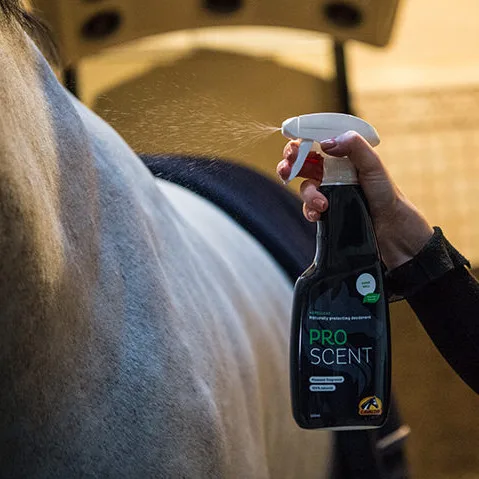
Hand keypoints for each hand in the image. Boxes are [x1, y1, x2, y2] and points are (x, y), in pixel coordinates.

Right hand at [276, 131, 433, 269]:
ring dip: (307, 193)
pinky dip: (310, 211)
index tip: (294, 149)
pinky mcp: (326, 213)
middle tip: (288, 169)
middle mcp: (333, 173)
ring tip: (322, 204)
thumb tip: (326, 143)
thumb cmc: (388, 196)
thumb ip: (354, 147)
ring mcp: (329, 193)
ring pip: (304, 187)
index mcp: (343, 158)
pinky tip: (320, 214)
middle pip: (302, 164)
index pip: (316, 144)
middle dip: (290, 165)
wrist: (393, 232)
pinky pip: (309, 209)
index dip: (301, 144)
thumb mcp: (374, 166)